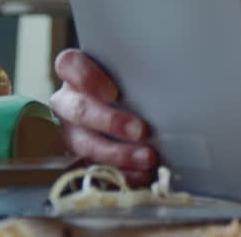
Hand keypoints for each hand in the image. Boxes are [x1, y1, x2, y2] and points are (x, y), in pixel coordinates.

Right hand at [50, 48, 157, 184]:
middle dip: (110, 121)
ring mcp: (70, 131)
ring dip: (118, 153)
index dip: (86, 78)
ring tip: (148, 157)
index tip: (112, 92)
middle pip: (78, 109)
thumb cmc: (129, 84)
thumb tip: (173, 79)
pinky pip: (94, 169)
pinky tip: (142, 175)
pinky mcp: (79, 157)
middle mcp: (67, 101)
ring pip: (84, 143)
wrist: (125, 109)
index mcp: (75, 73)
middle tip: (141, 130)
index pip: (69, 65)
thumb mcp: (130, 74)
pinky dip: (120, 173)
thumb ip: (137, 74)